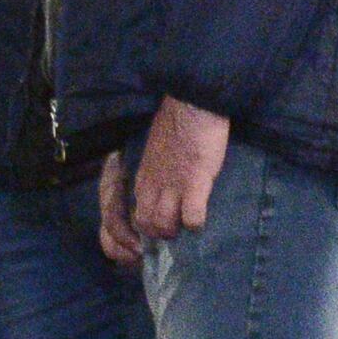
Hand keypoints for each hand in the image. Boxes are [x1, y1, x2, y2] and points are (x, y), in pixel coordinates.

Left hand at [121, 100, 230, 251]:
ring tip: (189, 226)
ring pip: (165, 226)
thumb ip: (158, 172)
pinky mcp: (195, 183)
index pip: (134, 215)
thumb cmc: (177, 124)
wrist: (191, 104)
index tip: (160, 228)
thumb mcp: (157, 152)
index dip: (146, 227)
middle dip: (162, 234)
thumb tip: (166, 185)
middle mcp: (153, 185)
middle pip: (147, 225)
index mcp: (143, 178)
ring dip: (178, 231)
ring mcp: (172, 186)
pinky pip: (192, 217)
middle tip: (178, 229)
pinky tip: (203, 218)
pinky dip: (197, 224)